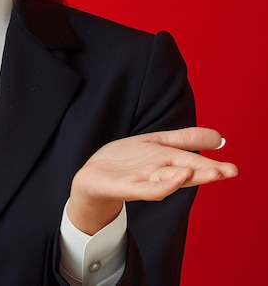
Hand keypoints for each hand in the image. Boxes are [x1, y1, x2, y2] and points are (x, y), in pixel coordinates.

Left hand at [67, 127, 237, 234]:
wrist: (92, 179)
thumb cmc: (126, 162)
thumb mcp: (155, 143)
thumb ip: (184, 140)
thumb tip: (219, 137)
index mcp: (166, 163)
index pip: (192, 162)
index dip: (211, 163)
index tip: (233, 168)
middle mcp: (158, 174)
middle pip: (184, 172)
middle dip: (206, 172)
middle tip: (228, 171)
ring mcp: (142, 181)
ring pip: (168, 180)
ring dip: (186, 176)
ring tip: (206, 171)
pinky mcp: (126, 187)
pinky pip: (147, 188)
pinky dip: (163, 185)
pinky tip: (176, 178)